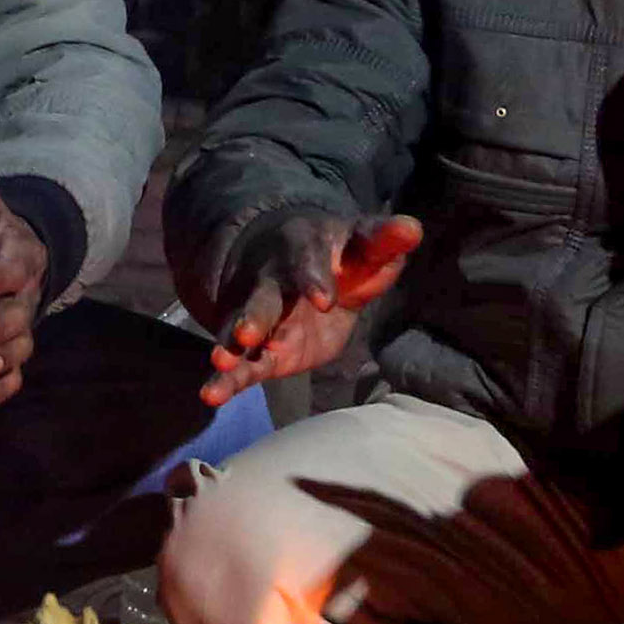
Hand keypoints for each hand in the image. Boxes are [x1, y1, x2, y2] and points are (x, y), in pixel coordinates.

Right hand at [199, 209, 421, 403]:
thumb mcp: (364, 246)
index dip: (314, 278)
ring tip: (219, 361)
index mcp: (302, 250)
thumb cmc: (340, 256)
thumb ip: (384, 241)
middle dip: (255, 316)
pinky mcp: (259, 350)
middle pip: (263, 298)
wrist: (293, 264)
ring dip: (230, 345)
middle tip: (249, 334)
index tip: (325, 298)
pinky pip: (240, 364)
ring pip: (242, 330)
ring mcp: (260, 316)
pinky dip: (225, 379)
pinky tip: (212, 395)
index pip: (307, 260)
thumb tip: (411, 228)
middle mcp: (272, 281)